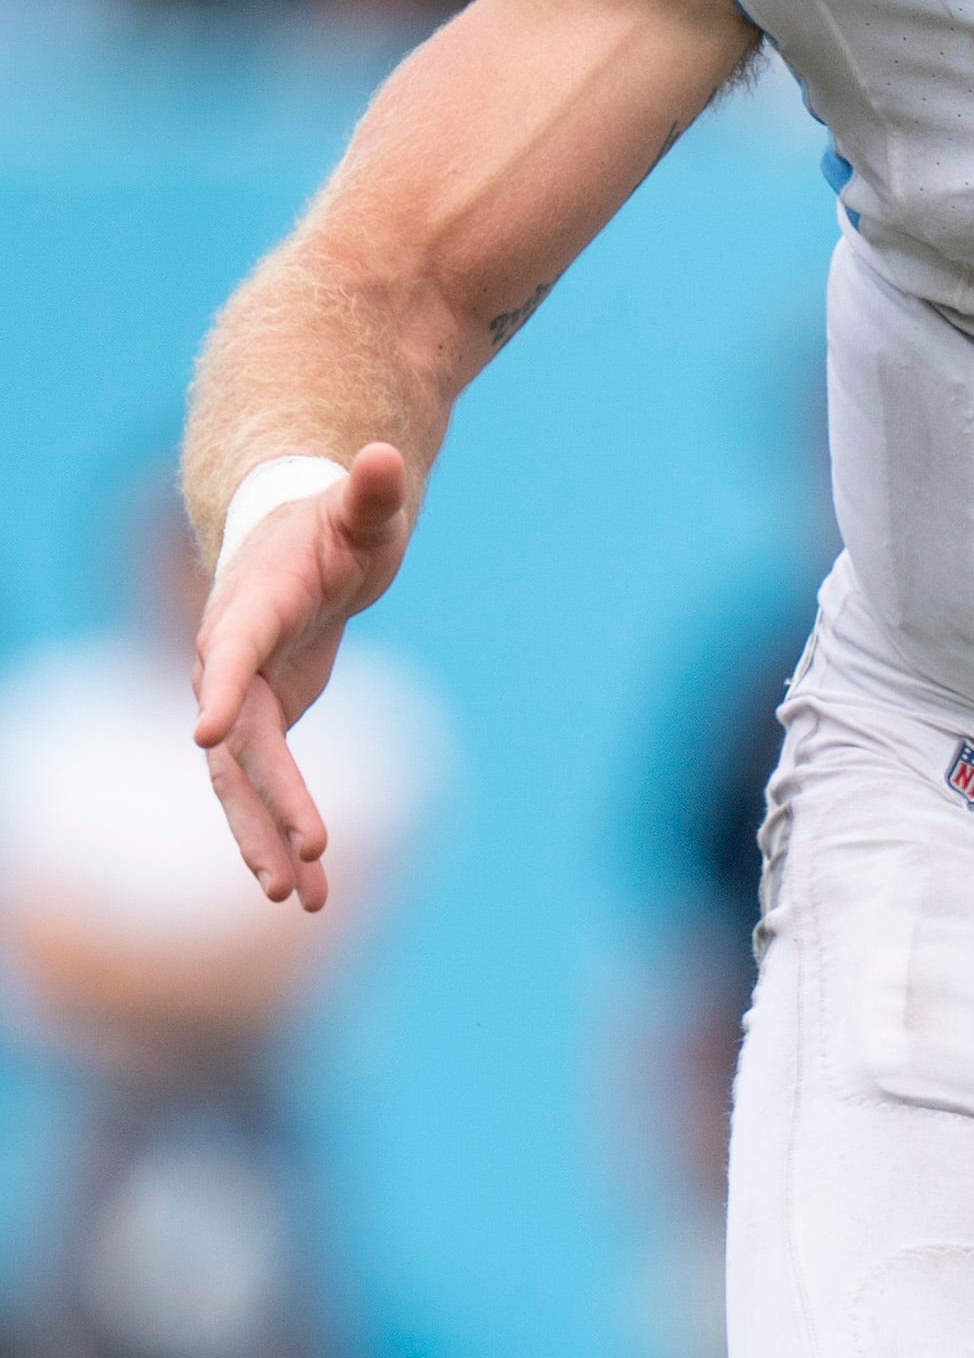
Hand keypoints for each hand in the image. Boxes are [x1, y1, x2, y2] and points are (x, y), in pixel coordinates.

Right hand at [191, 442, 414, 913]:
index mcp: (252, 605)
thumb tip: (383, 457)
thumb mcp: (361, 509)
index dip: (222, 684)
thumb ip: (370, 492)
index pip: (232, 648)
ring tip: (299, 900)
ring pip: (243, 783)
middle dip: (267, 799)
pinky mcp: (261, 727)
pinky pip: (265, 791)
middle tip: (298, 855)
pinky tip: (312, 891)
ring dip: (268, 840)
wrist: (299, 545)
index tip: (206, 730)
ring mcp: (242, 698)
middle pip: (241, 740)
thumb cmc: (335, 522)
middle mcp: (230, 660)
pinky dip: (284, 835)